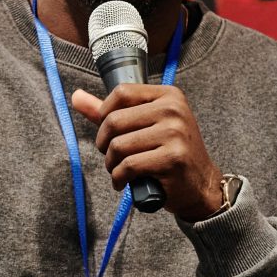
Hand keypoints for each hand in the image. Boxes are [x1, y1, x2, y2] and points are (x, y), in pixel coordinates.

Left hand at [69, 83, 226, 218]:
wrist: (201, 184)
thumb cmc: (168, 153)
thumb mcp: (145, 125)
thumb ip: (111, 111)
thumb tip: (76, 96)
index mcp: (168, 95)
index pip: (121, 92)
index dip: (104, 114)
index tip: (108, 133)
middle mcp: (174, 110)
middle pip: (115, 120)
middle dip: (104, 144)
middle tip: (111, 157)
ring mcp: (176, 133)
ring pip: (119, 146)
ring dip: (111, 164)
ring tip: (119, 171)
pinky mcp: (173, 158)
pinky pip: (129, 166)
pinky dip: (119, 178)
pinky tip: (124, 183)